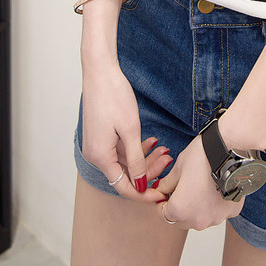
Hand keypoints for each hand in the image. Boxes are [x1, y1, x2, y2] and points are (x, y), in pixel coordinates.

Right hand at [81, 59, 169, 202]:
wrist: (100, 71)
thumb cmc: (113, 96)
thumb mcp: (130, 129)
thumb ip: (136, 159)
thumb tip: (140, 184)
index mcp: (100, 157)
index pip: (124, 187)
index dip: (144, 193)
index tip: (162, 194)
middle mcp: (96, 154)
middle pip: (126, 174)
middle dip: (149, 171)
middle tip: (169, 161)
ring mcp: (98, 144)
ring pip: (125, 161)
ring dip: (145, 158)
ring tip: (165, 149)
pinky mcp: (102, 135)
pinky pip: (121, 150)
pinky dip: (137, 148)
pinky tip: (153, 142)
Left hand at [154, 136, 243, 229]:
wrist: (229, 149)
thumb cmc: (202, 156)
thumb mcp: (178, 168)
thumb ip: (166, 185)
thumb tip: (161, 191)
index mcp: (180, 210)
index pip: (162, 214)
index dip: (161, 202)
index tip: (165, 192)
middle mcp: (198, 220)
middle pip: (181, 220)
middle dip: (178, 207)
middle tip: (183, 187)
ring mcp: (216, 218)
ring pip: (200, 218)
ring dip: (197, 208)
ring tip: (201, 186)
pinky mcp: (231, 212)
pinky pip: (217, 212)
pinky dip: (214, 204)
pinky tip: (216, 187)